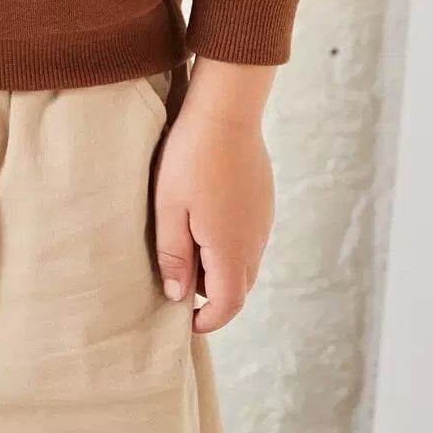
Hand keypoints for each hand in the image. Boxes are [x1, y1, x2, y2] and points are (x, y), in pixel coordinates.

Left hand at [152, 109, 273, 333]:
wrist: (226, 110)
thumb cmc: (190, 157)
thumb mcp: (169, 207)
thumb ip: (173, 255)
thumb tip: (178, 296)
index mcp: (231, 249)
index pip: (228, 304)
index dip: (209, 321)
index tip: (187, 322)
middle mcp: (255, 240)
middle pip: (240, 287)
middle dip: (213, 294)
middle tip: (180, 277)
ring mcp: (264, 219)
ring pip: (246, 261)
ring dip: (221, 266)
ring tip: (188, 242)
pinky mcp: (264, 200)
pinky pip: (251, 237)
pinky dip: (231, 243)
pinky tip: (206, 216)